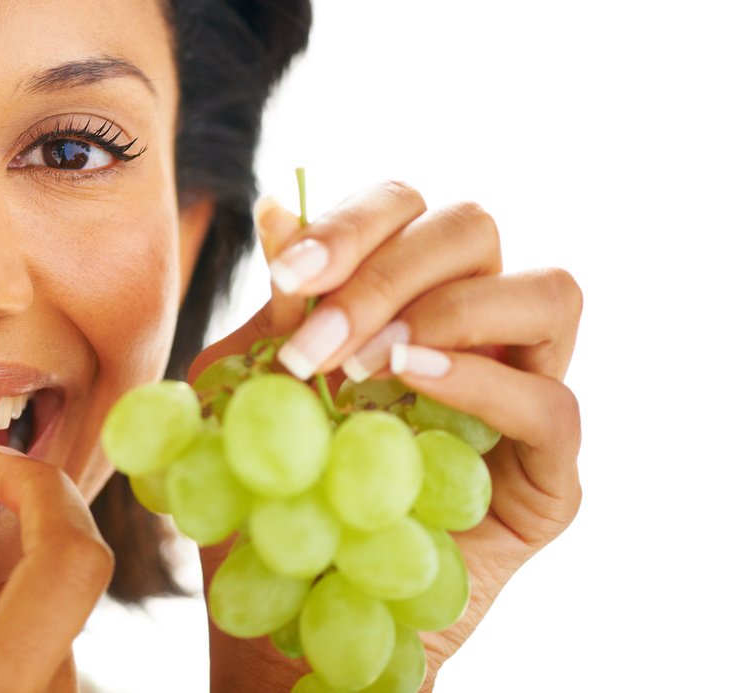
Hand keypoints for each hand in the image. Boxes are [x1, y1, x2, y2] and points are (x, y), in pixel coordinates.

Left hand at [189, 181, 582, 691]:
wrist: (294, 604)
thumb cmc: (272, 488)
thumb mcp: (256, 391)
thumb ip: (283, 309)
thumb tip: (276, 205)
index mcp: (404, 293)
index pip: (407, 207)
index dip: (353, 223)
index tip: (288, 272)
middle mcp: (473, 327)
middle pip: (475, 229)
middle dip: (386, 272)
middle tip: (319, 344)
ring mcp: (523, 390)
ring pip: (549, 292)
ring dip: (448, 312)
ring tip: (369, 367)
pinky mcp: (550, 472)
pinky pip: (554, 402)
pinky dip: (484, 383)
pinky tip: (412, 389)